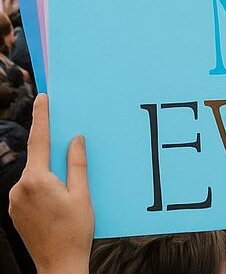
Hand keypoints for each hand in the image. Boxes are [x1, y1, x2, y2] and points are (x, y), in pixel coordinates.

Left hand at [9, 94, 93, 273]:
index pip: (39, 141)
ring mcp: (14, 201)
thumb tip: (75, 140)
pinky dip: (44, 187)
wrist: (59, 265)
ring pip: (35, 176)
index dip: (42, 117)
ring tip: (68, 193)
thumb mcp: (82, 194)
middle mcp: (19, 188)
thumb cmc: (75, 230)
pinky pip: (30, 189)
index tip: (43, 98)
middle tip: (70, 151)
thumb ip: (77, 164)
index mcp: (37, 180)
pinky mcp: (15, 211)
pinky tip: (59, 200)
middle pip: (38, 159)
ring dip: (50, 175)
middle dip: (53, 153)